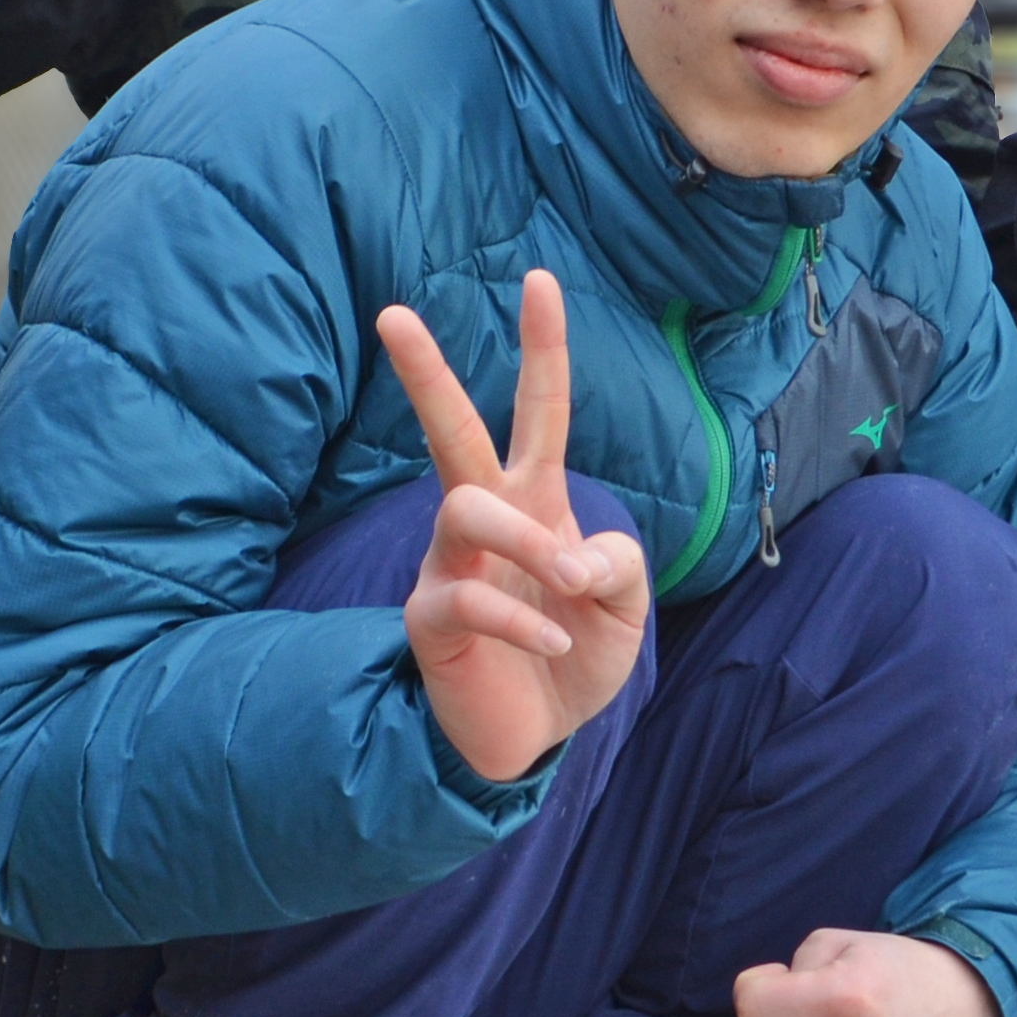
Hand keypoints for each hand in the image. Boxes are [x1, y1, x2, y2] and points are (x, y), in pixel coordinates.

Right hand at [376, 269, 654, 783]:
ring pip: (466, 510)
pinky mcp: (432, 620)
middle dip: (425, 374)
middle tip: (392, 315)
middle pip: (449, 433)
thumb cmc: (576, 654)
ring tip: (570, 586)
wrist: (533, 736)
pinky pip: (470, 598)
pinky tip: (558, 647)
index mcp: (535, 500)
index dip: (542, 348)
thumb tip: (573, 552)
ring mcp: (449, 566)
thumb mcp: (624, 604)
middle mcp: (485, 520)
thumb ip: (617, 561)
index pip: (539, 411)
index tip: (539, 279)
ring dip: (528, 541)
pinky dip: (526, 622)